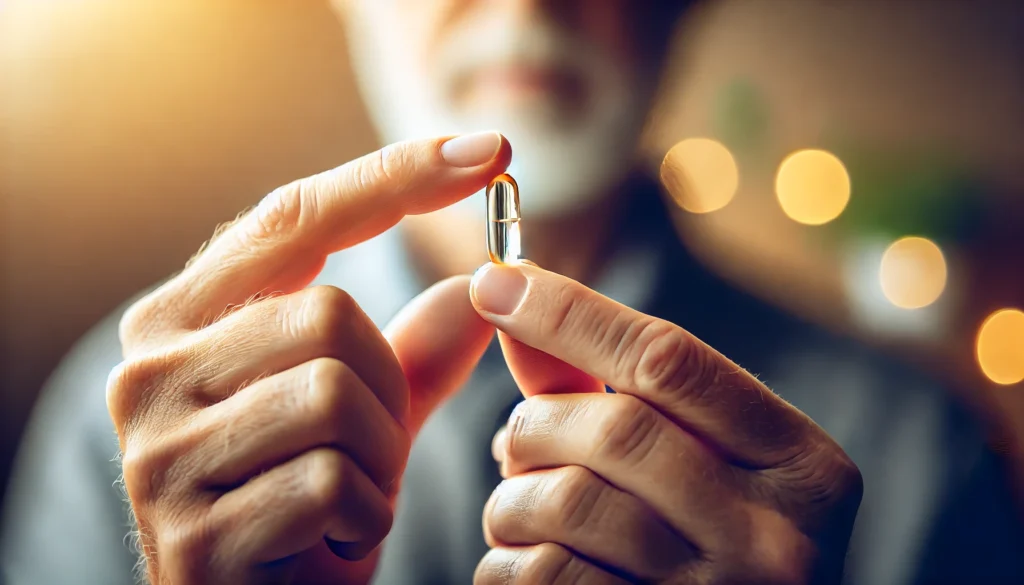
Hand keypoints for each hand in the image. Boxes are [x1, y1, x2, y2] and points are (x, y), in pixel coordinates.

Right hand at [107, 132, 509, 584]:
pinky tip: (334, 540)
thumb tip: (476, 289)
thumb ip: (411, 355)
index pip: (294, 219)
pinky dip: (363, 515)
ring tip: (350, 494)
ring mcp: (160, 454)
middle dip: (387, 386)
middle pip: (330, 314)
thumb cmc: (306, 510)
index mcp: (183, 322)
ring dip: (378, 455)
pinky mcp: (192, 534)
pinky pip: (330, 483)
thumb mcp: (364, 420)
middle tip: (372, 446)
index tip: (490, 149)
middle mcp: (151, 372)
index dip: (394, 178)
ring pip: (336, 393)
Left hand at [470, 262, 862, 584]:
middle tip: (520, 442)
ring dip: (512, 501)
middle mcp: (777, 536)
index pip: (669, 358)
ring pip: (566, 503)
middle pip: (612, 428)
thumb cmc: (700, 540)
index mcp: (803, 464)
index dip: (568, 312)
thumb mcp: (689, 455)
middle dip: (537, 424)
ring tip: (526, 512)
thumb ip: (604, 380)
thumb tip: (511, 293)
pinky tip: (533, 559)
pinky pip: (542, 576)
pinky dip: (510, 559)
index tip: (495, 281)